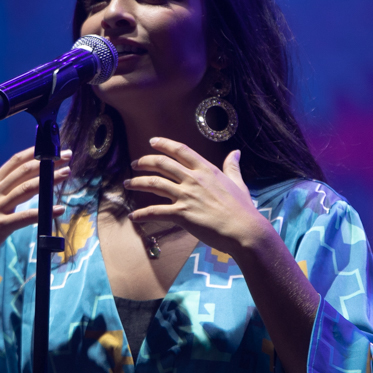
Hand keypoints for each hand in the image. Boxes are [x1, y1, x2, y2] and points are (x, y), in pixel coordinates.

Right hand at [0, 147, 69, 281]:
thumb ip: (4, 194)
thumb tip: (25, 187)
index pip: (15, 161)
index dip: (35, 152)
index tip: (53, 148)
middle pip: (24, 171)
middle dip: (47, 161)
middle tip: (67, 156)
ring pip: (27, 188)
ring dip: (49, 180)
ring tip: (66, 173)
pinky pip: (26, 217)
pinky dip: (44, 212)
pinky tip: (59, 209)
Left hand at [124, 138, 273, 257]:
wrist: (244, 230)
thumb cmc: (243, 209)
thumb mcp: (238, 183)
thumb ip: (232, 167)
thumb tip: (235, 152)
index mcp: (206, 170)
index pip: (181, 150)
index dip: (164, 144)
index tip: (152, 142)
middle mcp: (194, 179)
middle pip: (162, 164)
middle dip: (144, 162)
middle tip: (134, 164)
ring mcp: (186, 196)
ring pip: (154, 184)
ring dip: (137, 183)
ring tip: (127, 184)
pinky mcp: (182, 214)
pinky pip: (155, 212)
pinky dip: (142, 214)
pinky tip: (133, 216)